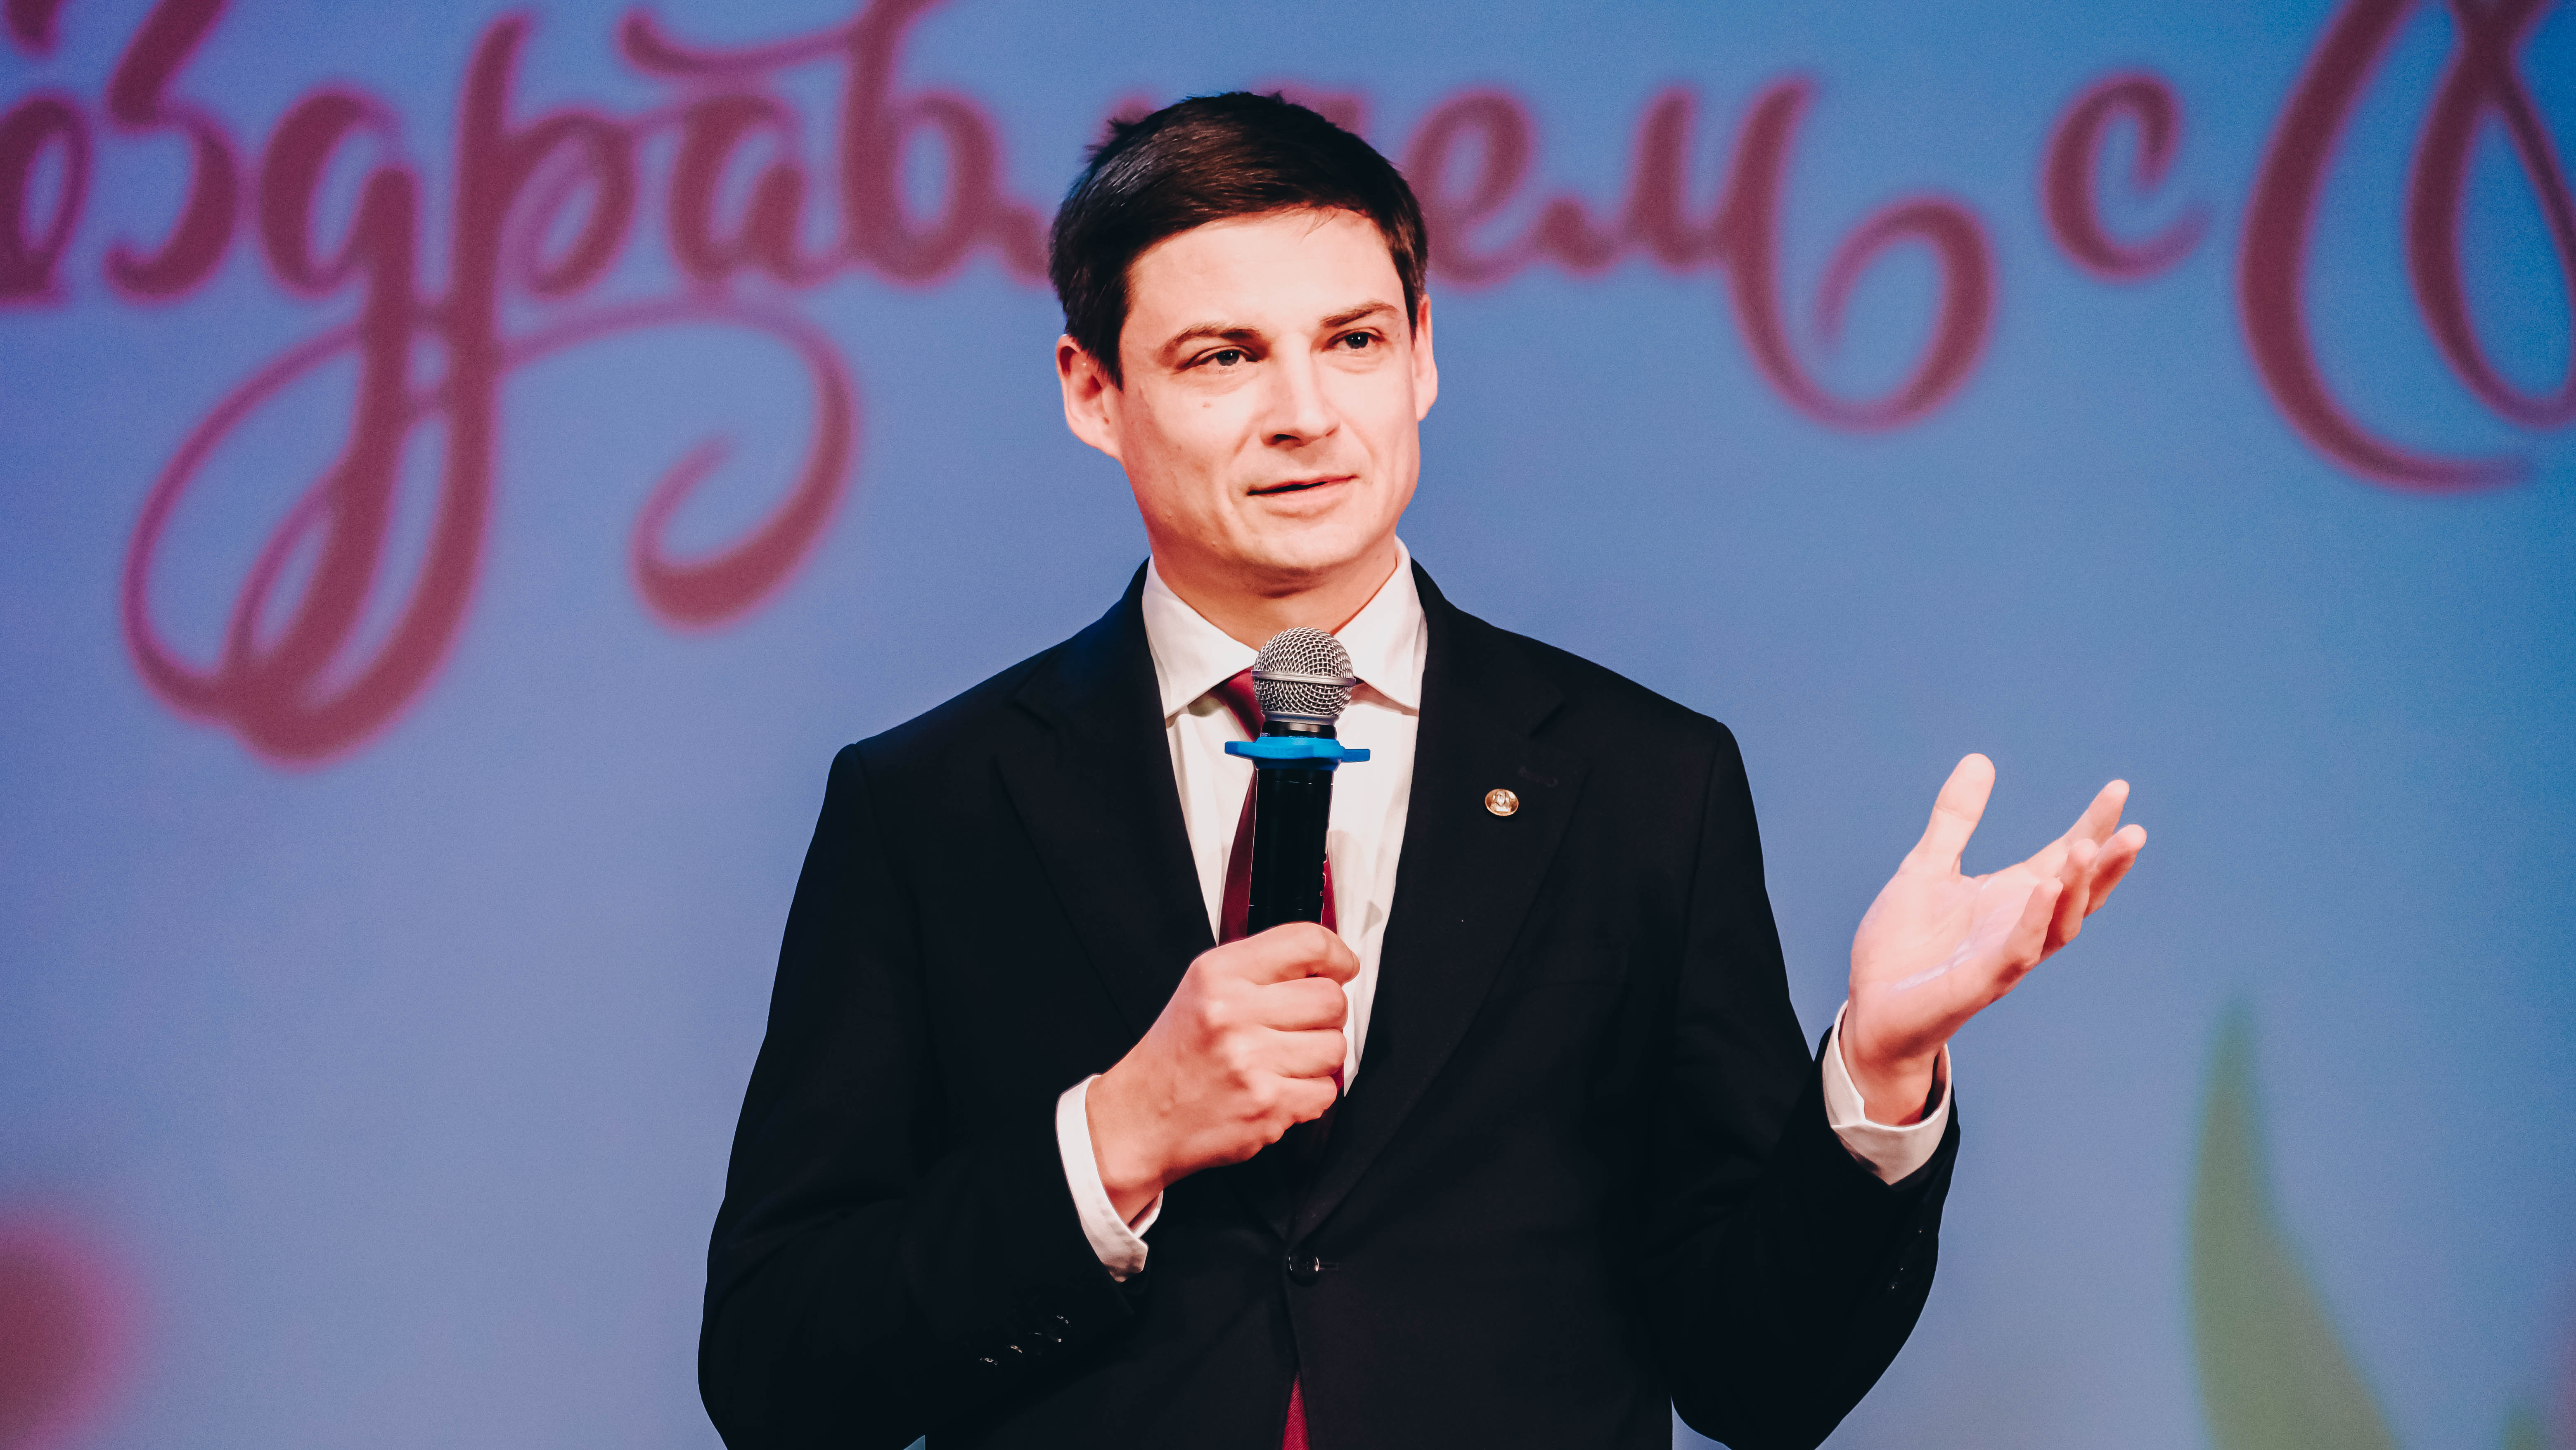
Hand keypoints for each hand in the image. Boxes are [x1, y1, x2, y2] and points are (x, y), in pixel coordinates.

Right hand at [1086, 922, 1355, 1219]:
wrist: (1142, 1118)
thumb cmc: (1178, 1054)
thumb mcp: (1204, 988)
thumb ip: (1261, 969)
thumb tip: (1328, 964)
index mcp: (1218, 975)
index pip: (1306, 942)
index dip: (1336, 955)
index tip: (1341, 968)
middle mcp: (1233, 1012)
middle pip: (1330, 998)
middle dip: (1326, 1015)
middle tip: (1302, 1025)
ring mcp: (1251, 1061)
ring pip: (1335, 1047)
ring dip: (1319, 1057)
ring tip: (1285, 1060)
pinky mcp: (1267, 1105)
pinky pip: (1326, 1091)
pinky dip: (1311, 1094)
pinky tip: (1280, 1088)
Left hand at [1843, 754, 2145, 1122]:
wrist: (1871, 1007)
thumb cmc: (1904, 945)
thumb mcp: (1927, 866)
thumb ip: (1955, 819)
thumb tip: (1980, 759)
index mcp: (2011, 898)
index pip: (2064, 858)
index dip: (2093, 826)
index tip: (2118, 788)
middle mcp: (2020, 928)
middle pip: (2079, 894)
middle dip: (2107, 864)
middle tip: (2134, 829)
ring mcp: (2004, 958)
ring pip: (2059, 925)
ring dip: (2076, 889)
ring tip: (2086, 848)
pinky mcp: (1978, 984)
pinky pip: (2017, 952)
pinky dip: (2034, 921)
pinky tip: (2046, 889)